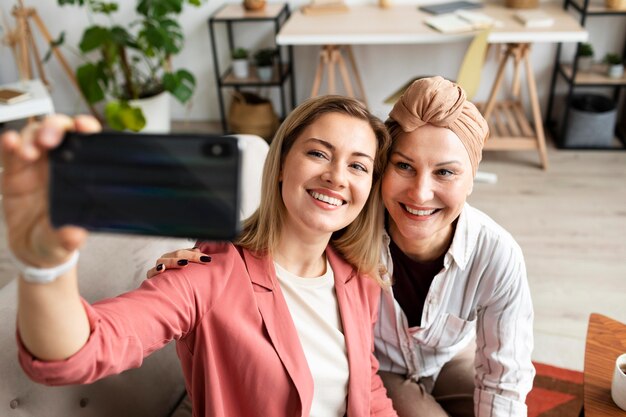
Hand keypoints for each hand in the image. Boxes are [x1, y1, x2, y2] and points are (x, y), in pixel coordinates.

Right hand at [1, 115, 100, 266]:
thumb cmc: (56, 239)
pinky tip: (9, 142)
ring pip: (33, 135)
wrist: (32, 249)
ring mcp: (35, 165)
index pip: (88, 142)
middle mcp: (60, 164)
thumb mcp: (63, 243)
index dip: (86, 128)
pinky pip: (9, 150)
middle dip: (53, 128)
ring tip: (28, 153)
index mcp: (80, 174)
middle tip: (48, 141)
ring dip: (31, 137)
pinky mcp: (13, 171)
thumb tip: (74, 235)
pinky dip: (8, 143)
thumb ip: (68, 238)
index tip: (83, 126)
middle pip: (58, 130)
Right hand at [146, 247, 212, 277]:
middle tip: (203, 259)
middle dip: (191, 256)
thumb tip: (197, 249)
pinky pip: (151, 272)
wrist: (164, 298)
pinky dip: (156, 270)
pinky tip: (162, 269)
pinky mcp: (151, 277)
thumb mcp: (188, 272)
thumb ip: (192, 260)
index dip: (196, 254)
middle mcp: (166, 259)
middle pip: (177, 254)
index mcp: (175, 256)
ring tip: (185, 263)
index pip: (186, 251)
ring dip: (175, 261)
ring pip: (164, 260)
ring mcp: (158, 267)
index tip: (208, 259)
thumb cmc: (180, 283)